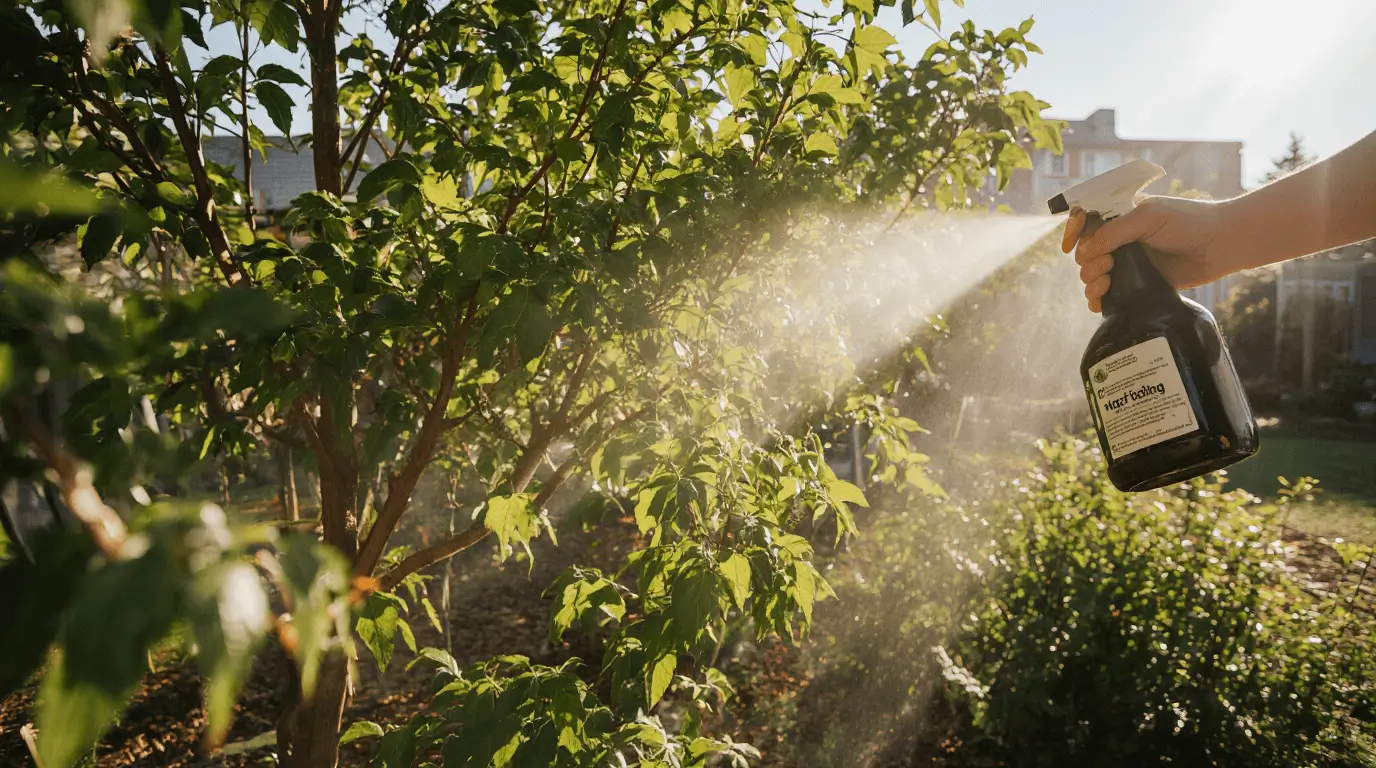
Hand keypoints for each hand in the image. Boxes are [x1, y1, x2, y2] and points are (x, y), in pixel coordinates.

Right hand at [1061, 196, 1235, 312]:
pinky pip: (1109, 295)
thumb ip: (1114, 232)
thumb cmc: (1189, 222)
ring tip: (1107, 282)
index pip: (1084, 221)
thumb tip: (1084, 251)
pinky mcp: (1138, 284)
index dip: (1072, 232)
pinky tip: (1100, 303)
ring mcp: (1129, 263)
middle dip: (1087, 262)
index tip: (1069, 246)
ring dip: (1091, 281)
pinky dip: (1098, 300)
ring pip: (1092, 275)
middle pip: (1085, 253)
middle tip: (1108, 266)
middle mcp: (1121, 239)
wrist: (1222, 244)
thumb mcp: (1148, 217)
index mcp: (1120, 216)